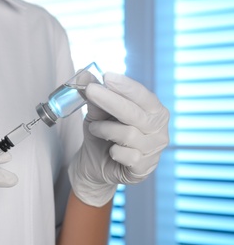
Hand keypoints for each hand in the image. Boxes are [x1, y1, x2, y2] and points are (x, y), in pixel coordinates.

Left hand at [69, 72, 168, 206]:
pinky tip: (110, 150)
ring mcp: (154, 151)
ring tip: (95, 129)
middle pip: (135, 113)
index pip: (144, 96)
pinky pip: (127, 156)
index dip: (126, 86)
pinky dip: (113, 151)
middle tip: (90, 90)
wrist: (96, 164)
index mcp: (154, 111)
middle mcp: (159, 130)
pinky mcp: (144, 169)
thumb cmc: (102, 134)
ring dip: (104, 129)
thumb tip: (84, 75)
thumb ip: (94, 96)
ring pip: (128, 134)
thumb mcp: (96, 112)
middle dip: (110, 100)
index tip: (106, 76)